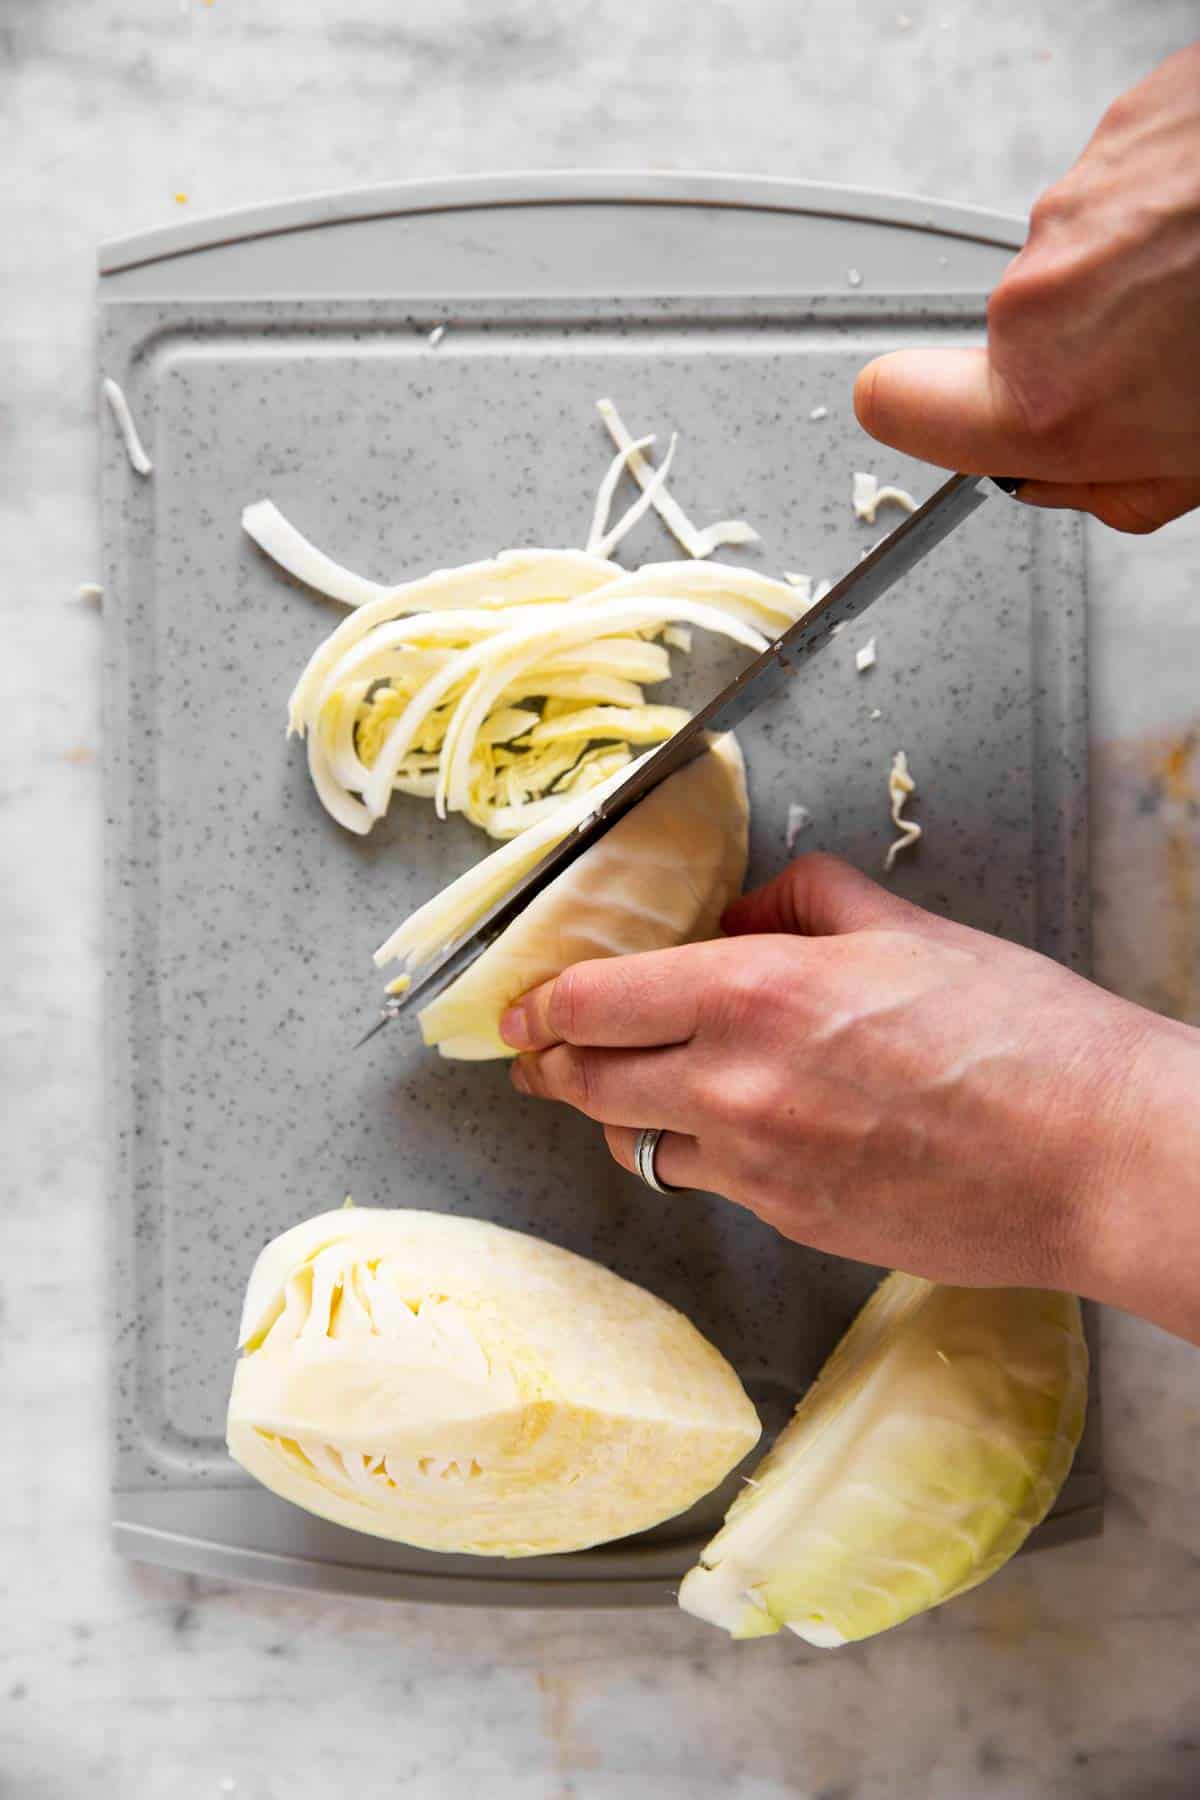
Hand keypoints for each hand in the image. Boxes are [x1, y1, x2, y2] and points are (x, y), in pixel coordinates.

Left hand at [501, 854, 1199, 1342]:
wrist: (1093, 1157)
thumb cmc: (1020, 1034)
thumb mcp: (906, 927)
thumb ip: (802, 904)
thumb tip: (740, 915)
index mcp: (755, 992)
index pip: (593, 1003)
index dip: (540, 1005)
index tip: (521, 1007)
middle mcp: (734, 1085)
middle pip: (586, 1082)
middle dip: (550, 1064)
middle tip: (540, 1053)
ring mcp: (758, 1169)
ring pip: (635, 1145)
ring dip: (618, 1114)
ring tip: (629, 1092)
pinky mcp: (791, 1224)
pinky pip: (710, 1186)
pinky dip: (699, 1156)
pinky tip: (732, 1133)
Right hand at [854, 43, 1199, 532]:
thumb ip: (1109, 483)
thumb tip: (1066, 474)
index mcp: (1050, 400)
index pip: (893, 405)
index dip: (915, 411)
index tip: (935, 412)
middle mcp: (1044, 295)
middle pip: (1014, 338)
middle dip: (1085, 351)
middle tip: (1175, 359)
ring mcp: (1083, 200)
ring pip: (1078, 259)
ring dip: (1138, 274)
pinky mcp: (1129, 124)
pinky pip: (1123, 187)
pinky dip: (1169, 207)